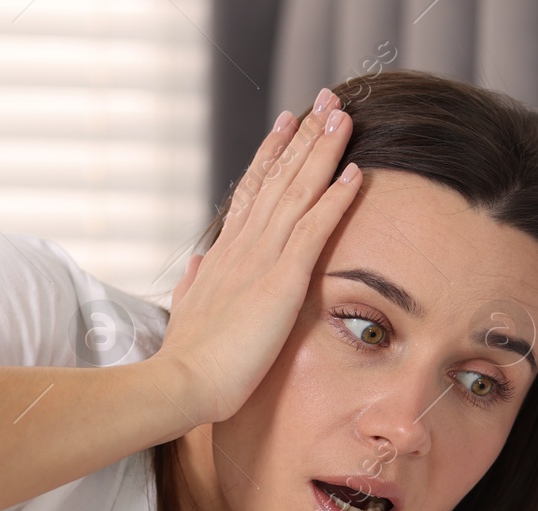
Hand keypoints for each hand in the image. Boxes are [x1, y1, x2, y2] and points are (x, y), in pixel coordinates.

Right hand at [155, 87, 360, 425]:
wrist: (182, 383)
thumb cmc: (187, 359)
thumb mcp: (188, 312)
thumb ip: (195, 284)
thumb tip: (199, 262)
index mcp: (223, 255)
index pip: (252, 193)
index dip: (271, 156)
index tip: (286, 125)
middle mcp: (242, 246)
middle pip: (278, 178)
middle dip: (304, 137)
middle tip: (326, 101)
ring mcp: (261, 259)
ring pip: (297, 191)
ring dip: (324, 152)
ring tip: (345, 118)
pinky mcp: (281, 280)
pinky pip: (314, 229)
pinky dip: (336, 198)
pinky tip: (356, 173)